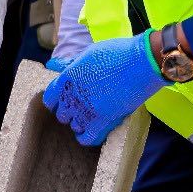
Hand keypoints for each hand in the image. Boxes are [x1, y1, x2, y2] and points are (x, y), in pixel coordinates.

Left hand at [42, 34, 166, 146]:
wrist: (143, 62)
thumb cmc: (118, 53)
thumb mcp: (89, 53)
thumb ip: (71, 63)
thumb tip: (54, 65)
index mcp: (68, 76)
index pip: (49, 97)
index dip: (56, 100)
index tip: (63, 101)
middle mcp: (74, 94)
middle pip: (61, 114)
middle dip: (69, 111)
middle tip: (81, 107)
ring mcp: (88, 109)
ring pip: (74, 125)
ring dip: (80, 122)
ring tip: (90, 116)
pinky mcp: (103, 120)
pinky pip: (87, 138)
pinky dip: (87, 137)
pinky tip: (91, 130)